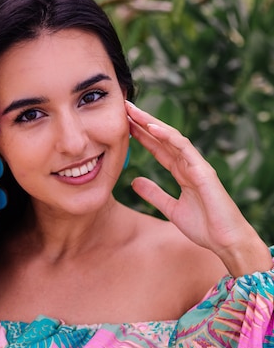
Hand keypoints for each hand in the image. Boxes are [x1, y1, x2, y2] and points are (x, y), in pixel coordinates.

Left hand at [125, 101, 271, 275]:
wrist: (225, 241)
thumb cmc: (204, 226)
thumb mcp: (171, 209)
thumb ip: (154, 194)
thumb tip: (134, 182)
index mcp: (183, 173)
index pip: (159, 149)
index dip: (142, 136)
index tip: (123, 125)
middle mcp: (189, 165)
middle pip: (163, 138)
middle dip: (144, 122)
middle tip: (124, 106)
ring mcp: (197, 165)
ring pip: (172, 137)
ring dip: (152, 123)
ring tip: (134, 111)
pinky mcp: (203, 171)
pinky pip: (184, 148)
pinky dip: (168, 136)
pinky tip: (152, 128)